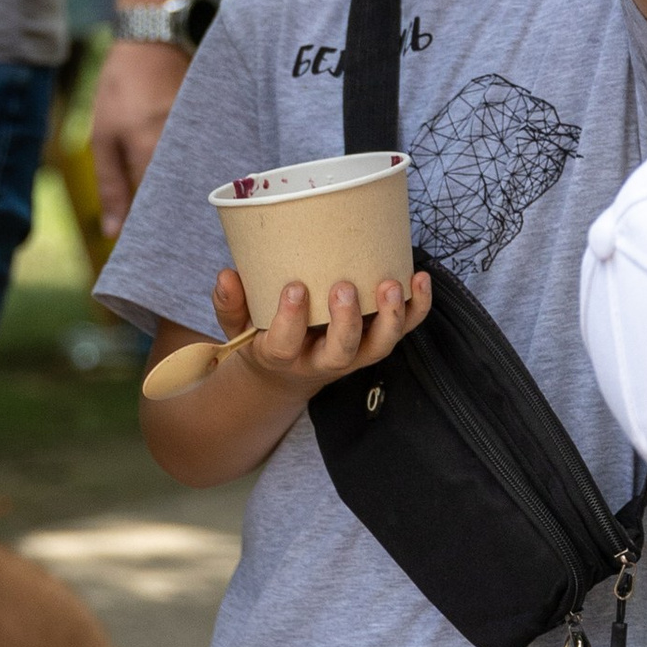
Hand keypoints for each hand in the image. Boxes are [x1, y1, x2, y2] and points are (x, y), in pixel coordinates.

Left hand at [92, 39, 189, 234]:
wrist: (153, 41)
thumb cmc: (120, 89)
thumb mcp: (103, 136)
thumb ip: (110, 185)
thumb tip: (113, 231)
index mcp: (149, 153)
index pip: (154, 209)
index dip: (151, 231)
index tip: (151, 253)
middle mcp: (181, 148)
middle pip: (181, 199)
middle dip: (175, 221)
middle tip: (174, 244)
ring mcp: (201, 136)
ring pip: (196, 181)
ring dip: (189, 198)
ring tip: (187, 217)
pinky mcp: (214, 126)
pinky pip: (207, 161)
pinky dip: (200, 174)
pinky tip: (199, 184)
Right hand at [210, 265, 432, 399]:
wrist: (288, 371)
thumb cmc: (260, 336)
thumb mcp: (236, 325)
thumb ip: (230, 303)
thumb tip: (227, 275)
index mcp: (281, 356)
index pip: (283, 346)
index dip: (289, 320)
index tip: (294, 288)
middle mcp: (321, 361)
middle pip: (340, 353)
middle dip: (346, 322)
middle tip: (345, 287)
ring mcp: (353, 354)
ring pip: (377, 347)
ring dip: (389, 318)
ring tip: (391, 284)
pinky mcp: (374, 341)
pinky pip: (402, 330)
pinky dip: (416, 308)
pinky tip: (419, 279)